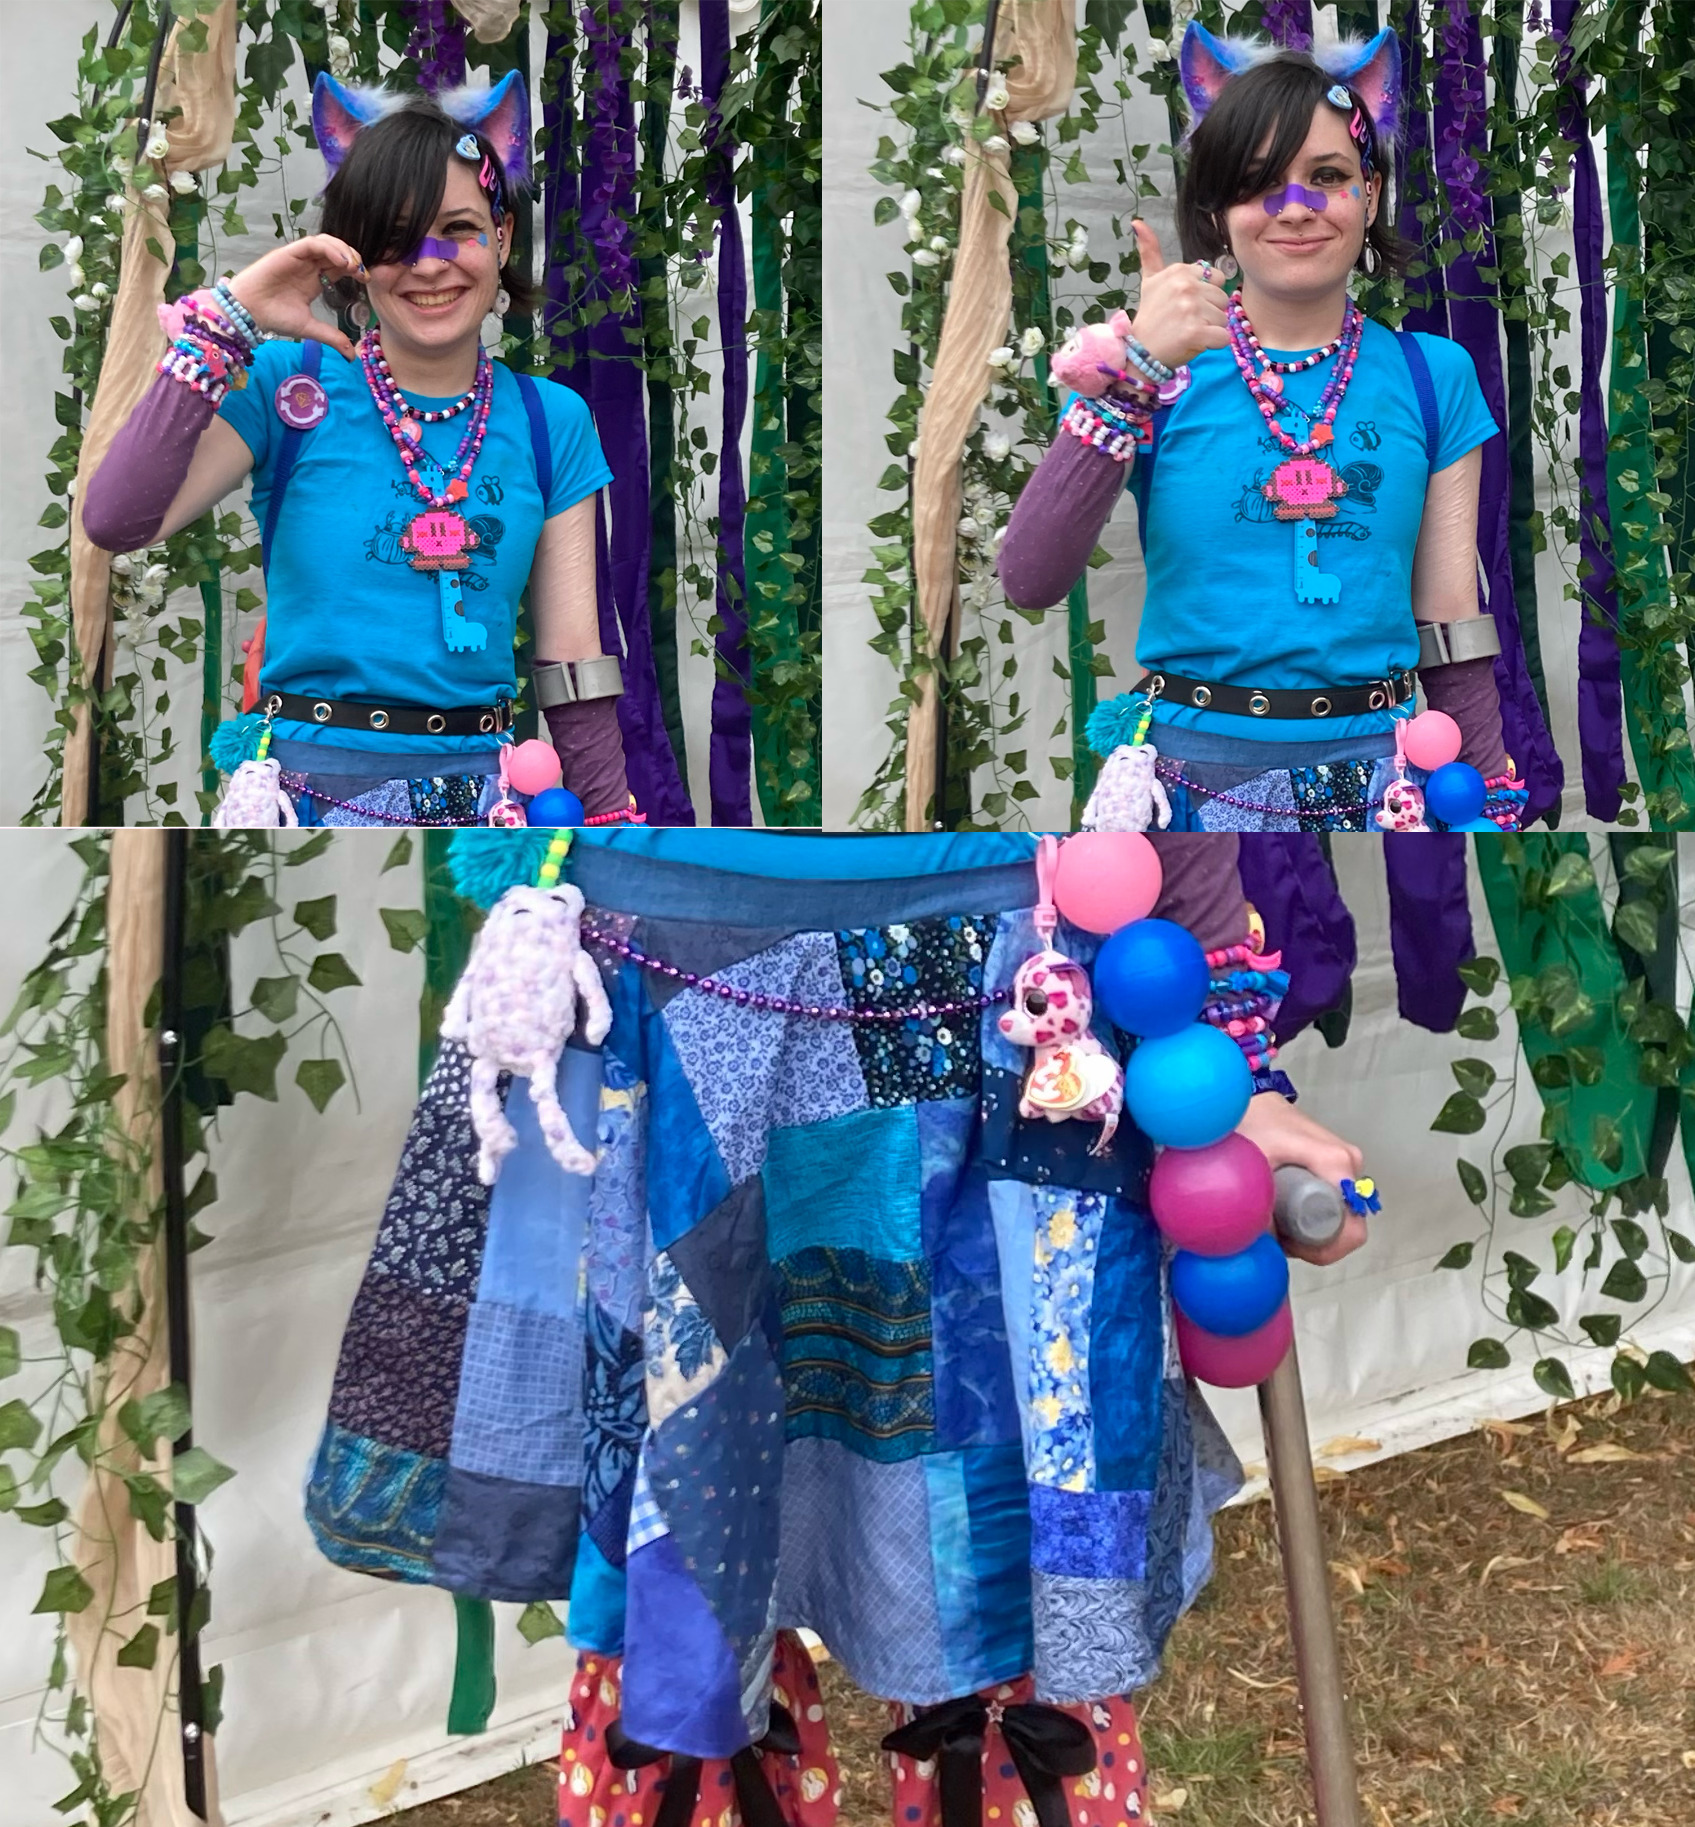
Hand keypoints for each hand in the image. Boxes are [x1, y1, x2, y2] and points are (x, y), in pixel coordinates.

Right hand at [224, 235, 365, 358]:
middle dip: (353, 258)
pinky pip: (312, 244)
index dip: (355, 270)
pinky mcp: (287, 252)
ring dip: (343, 251)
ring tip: (354, 266)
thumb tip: (352, 356)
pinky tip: (341, 261)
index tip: (366, 281)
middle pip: (336, 251)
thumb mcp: (310, 328)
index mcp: (315, 280)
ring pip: (326, 243)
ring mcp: (298, 258)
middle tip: (363, 273)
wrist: (248, 313)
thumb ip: (332, 337)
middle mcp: (308, 266)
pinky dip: (329, 249)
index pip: (339, 267)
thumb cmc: (274, 317)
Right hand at [1125, 219, 1229, 372]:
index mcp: (1180, 271)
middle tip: (1186, 322)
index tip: (1186, 306)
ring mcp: (1191, 309)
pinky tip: (1196, 343)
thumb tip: (1137, 222)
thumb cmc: (1150, 316)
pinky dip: (1214, 345)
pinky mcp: (1195, 332)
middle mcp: (1186, 286)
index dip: (1206, 296)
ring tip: (1188, 333)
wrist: (1140, 351)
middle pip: (1222, 300)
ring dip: (1211, 330)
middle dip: (1209, 314)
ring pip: (1223, 319)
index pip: (1217, 280)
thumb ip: (1150, 252)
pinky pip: (1222, 337)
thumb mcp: (1149, 280)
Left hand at [1234, 1091, 1369, 1266]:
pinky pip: (1337, 1203)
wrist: (1252, 1100)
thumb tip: (1262, 1243)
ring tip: (1279, 1222)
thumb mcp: (1248, 1164)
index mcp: (1336, 1162)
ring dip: (1314, 1230)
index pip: (1351, 1229)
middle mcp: (1350, 1163)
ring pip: (1341, 1217)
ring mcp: (1348, 1164)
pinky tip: (1288, 1211)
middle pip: (1347, 1227)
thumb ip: (1253, 1204)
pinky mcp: (1341, 1165)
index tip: (1290, 1246)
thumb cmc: (1250, 1124)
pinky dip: (1316, 1215)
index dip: (1322, 1250)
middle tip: (1281, 1238)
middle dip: (1316, 1243)